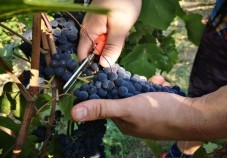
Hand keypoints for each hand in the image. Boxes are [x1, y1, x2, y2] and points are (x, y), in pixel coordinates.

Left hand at [71, 84, 226, 139]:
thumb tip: (73, 114)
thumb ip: (101, 108)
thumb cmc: (157, 112)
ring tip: (154, 84)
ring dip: (145, 85)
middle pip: (125, 97)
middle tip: (140, 81)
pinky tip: (161, 84)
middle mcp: (134, 121)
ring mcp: (148, 116)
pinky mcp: (160, 110)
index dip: (112, 90)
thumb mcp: (127, 108)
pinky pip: (152, 94)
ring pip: (139, 93)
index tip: (118, 80)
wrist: (193, 115)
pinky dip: (155, 87)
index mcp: (123, 123)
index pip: (109, 103)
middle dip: (132, 86)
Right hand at [77, 0, 141, 66]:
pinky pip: (106, 34)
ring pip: (102, 42)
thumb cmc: (123, 3)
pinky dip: (114, 35)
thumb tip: (104, 65)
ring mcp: (95, 25)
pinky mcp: (102, 22)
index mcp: (89, 31)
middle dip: (107, 50)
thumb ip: (112, 47)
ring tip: (122, 32)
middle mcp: (88, 29)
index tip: (104, 67)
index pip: (82, 54)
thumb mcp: (120, 28)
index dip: (91, 63)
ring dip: (113, 42)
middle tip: (119, 40)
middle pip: (93, 50)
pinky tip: (121, 27)